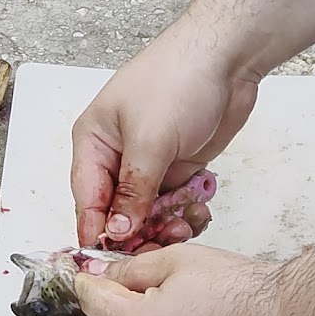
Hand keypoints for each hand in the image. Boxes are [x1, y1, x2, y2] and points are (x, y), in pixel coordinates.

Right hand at [71, 13, 259, 247]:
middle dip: (135, 232)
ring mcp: (149, 163)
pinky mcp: (178, 167)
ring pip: (148, 213)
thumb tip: (116, 230)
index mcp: (94, 142)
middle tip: (155, 247)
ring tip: (183, 227)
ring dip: (164, 225)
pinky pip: (174, 204)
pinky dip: (184, 213)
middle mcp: (117, 156)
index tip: (107, 259)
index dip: (95, 230)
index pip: (86, 198)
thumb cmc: (177, 80)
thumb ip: (132, 191)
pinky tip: (198, 213)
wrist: (227, 56)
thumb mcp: (149, 141)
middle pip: (117, 212)